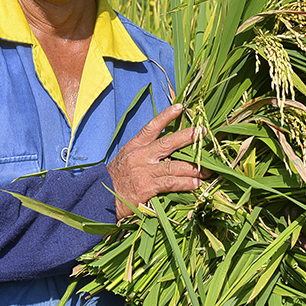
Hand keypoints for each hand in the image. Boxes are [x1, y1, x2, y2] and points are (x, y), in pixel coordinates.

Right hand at [107, 104, 206, 218]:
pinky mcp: (147, 187)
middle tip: (203, 131)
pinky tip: (196, 185)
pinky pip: (172, 183)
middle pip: (168, 143)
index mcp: (134, 147)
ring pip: (175, 166)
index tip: (180, 107)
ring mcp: (144, 171)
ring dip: (194, 169)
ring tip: (207, 171)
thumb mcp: (124, 160)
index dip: (166, 116)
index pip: (151, 127)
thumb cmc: (114, 181)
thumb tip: (164, 154)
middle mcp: (140, 156)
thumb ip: (142, 155)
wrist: (99, 199)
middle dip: (188, 137)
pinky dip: (186, 184)